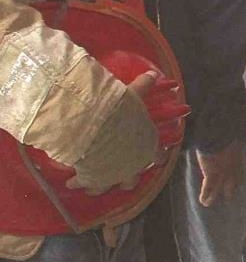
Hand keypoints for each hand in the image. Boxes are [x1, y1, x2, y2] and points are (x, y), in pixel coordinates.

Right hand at [67, 72, 160, 194]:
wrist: (98, 128)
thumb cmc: (122, 112)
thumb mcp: (134, 97)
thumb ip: (144, 87)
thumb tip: (153, 74)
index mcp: (149, 148)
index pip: (159, 156)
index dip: (159, 156)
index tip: (159, 158)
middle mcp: (133, 166)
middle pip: (133, 179)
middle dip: (129, 178)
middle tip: (125, 177)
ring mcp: (113, 176)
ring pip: (109, 186)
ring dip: (101, 186)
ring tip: (93, 187)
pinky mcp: (92, 180)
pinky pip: (84, 184)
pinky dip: (77, 183)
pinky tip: (70, 184)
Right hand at [196, 141, 245, 206]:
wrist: (218, 137)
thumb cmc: (224, 136)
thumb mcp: (231, 142)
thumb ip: (230, 148)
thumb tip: (229, 144)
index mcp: (237, 162)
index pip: (240, 176)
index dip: (237, 181)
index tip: (236, 185)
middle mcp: (232, 171)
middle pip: (232, 186)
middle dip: (229, 192)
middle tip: (228, 198)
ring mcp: (221, 175)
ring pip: (218, 190)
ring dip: (213, 197)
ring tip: (208, 203)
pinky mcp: (211, 177)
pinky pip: (207, 190)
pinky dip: (204, 196)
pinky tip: (202, 201)